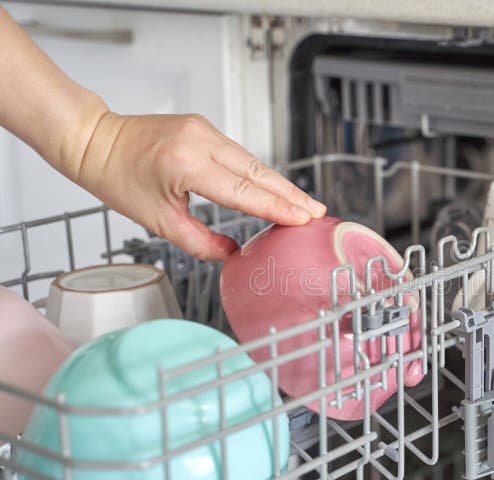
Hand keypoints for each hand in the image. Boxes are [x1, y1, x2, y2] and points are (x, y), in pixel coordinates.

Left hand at [76, 112, 326, 260]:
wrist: (94, 139)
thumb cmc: (117, 177)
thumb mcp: (156, 220)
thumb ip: (198, 241)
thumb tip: (233, 254)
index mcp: (186, 165)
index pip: (243, 190)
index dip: (276, 207)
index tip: (302, 218)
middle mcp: (199, 141)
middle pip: (257, 171)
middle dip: (289, 194)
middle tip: (317, 211)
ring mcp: (203, 130)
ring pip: (252, 160)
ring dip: (278, 183)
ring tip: (303, 204)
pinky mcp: (203, 127)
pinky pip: (239, 153)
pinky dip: (259, 172)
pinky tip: (275, 187)